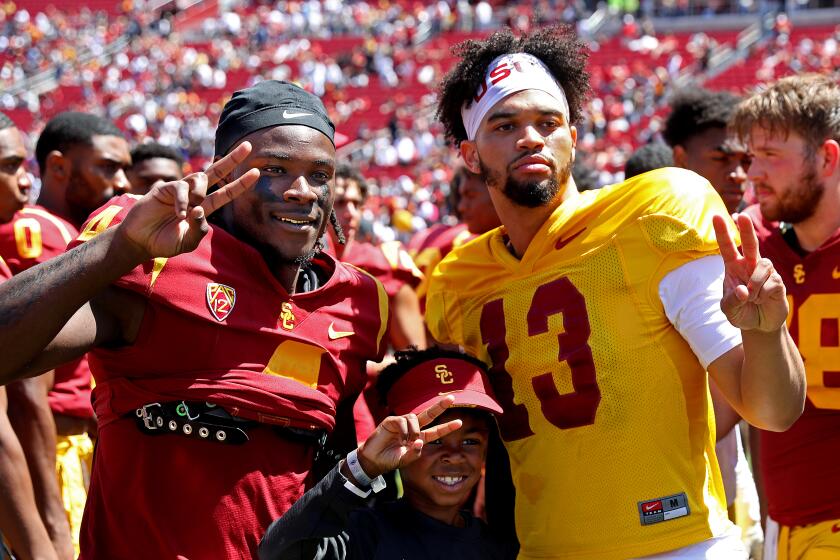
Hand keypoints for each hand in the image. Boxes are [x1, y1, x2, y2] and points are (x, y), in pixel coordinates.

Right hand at [118, 142, 259, 259]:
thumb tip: (201, 209)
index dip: (240, 183)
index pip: (225, 193)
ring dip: (201, 192)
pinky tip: (179, 215)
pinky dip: (183, 202)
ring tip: (191, 209)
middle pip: (216, 172)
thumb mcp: (188, 241)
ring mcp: (179, 190)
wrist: (140, 242)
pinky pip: (181, 188)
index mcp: (203, 208)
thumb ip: (199, 229)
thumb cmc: (165, 242)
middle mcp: (194, 196)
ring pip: (200, 178)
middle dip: (232, 159)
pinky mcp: (164, 188)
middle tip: (249, 146)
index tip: (256, 172)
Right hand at [356, 395, 461, 477]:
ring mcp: (401, 424)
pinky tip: (401, 440)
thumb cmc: (389, 460)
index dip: (447, 427)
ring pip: (415, 418)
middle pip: (428, 415)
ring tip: (408, 442)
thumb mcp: (404, 460)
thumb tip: (420, 441)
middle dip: (440, 407)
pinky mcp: (391, 421)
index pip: (435, 431)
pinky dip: (405, 431)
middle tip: (452, 398)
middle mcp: (412, 429)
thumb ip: (414, 454)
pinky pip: (402, 421)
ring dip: (415, 430)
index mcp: (418, 438)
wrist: (372, 460)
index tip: (459, 422)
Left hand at [713, 213, 788, 331]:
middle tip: (743, 216)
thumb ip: (732, 300)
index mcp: (733, 267)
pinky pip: (771, 282)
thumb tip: (744, 290)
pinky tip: (763, 300)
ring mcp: (765, 272)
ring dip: (755, 284)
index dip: (722, 232)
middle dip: (746, 229)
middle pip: (751, 243)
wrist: (759, 325)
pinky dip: (763, 294)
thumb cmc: (740, 312)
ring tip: (752, 298)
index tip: (717, 216)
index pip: (727, 247)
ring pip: (762, 265)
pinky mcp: (778, 281)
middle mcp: (749, 265)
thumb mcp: (729, 309)